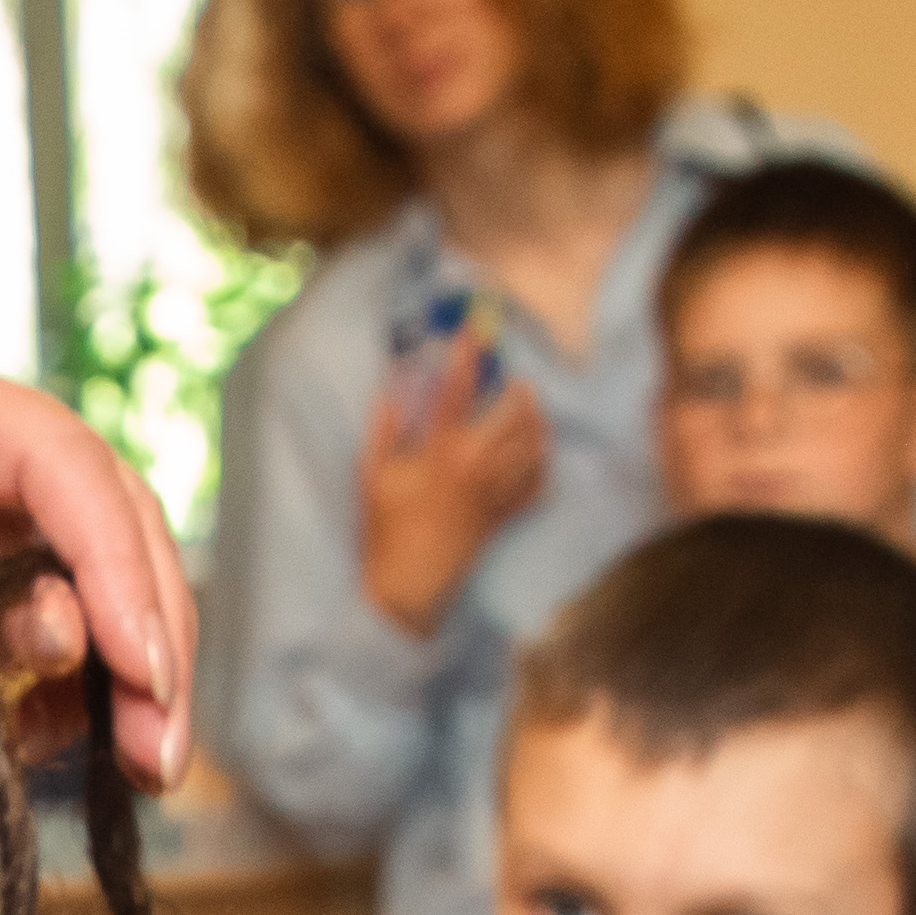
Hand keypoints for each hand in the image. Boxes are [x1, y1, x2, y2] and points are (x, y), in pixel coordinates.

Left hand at [0, 324, 190, 792]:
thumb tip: (81, 632)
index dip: (113, 559)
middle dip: (140, 625)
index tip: (139, 660)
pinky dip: (78, 687)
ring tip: (136, 759)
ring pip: (97, 571)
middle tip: (159, 733)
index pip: (54, 457)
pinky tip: (55, 742)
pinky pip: (64, 625)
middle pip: (98, 511)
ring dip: (127, 666)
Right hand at [356, 369, 548, 638]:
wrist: (409, 586)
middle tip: (513, 382)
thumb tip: (393, 389)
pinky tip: (537, 453)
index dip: (468, 354)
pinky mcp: (504, 515)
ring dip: (536, 422)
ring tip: (530, 410)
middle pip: (515, 415)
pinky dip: (543, 466)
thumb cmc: (385, 530)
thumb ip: (384, 429)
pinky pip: (537, 485)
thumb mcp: (372, 475)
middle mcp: (476, 466)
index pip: (458, 390)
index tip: (474, 328)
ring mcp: (495, 492)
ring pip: (534, 445)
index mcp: (441, 452)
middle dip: (519, 391)